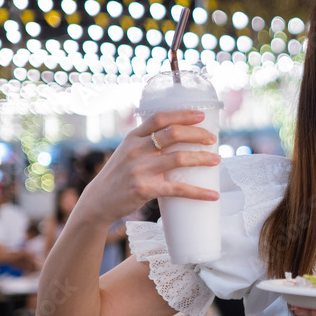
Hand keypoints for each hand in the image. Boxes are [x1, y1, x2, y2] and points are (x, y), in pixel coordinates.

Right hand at [76, 110, 220, 225]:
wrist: (99, 201)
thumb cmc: (119, 175)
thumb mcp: (127, 152)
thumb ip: (147, 144)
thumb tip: (179, 138)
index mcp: (133, 138)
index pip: (159, 118)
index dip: (182, 115)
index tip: (201, 115)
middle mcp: (136, 150)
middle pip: (172, 134)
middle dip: (197, 134)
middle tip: (212, 138)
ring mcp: (140, 170)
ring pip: (179, 159)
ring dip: (202, 158)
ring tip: (217, 160)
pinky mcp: (145, 189)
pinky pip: (177, 189)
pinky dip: (198, 192)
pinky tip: (212, 195)